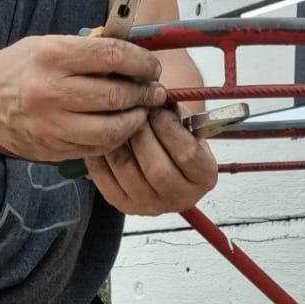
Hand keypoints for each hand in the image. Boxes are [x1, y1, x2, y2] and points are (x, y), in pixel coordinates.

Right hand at [0, 34, 167, 162]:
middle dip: (144, 94)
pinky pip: (96, 148)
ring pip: (111, 129)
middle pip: (115, 95)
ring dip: (135, 121)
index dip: (141, 63)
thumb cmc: (22, 67)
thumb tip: (136, 55)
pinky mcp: (52, 148)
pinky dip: (115, 139)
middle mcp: (50, 91)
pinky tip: (121, 128)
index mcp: (53, 56)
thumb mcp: (50, 44)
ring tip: (142, 112)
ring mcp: (51, 124)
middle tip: (155, 93)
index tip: (153, 67)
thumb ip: (89, 50)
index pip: (112, 56)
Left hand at [84, 106, 218, 215]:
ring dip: (118, 142)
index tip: (158, 108)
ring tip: (116, 121)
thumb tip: (155, 96)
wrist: (164, 160)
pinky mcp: (124, 206)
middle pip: (158, 170)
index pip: (187, 154)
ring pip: (128, 173)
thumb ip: (176, 114)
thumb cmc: (176, 138)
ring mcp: (151, 206)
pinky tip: (102, 137)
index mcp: (204, 178)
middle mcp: (181, 198)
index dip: (169, 127)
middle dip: (142, 135)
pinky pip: (105, 179)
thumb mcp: (186, 125)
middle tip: (134, 113)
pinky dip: (100, 155)